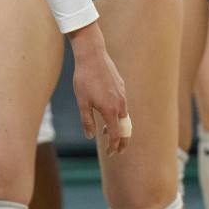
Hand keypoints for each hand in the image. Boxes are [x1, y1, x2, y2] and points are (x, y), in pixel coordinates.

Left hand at [67, 25, 129, 156]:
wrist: (92, 55)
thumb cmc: (84, 79)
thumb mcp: (82, 102)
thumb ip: (87, 120)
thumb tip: (90, 136)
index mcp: (111, 110)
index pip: (116, 135)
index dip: (113, 146)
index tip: (110, 153)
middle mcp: (120, 104)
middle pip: (126, 129)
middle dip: (122, 141)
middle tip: (117, 150)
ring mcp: (122, 95)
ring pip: (124, 117)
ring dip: (118, 127)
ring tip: (106, 131)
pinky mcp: (121, 87)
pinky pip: (122, 105)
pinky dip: (118, 115)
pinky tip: (107, 112)